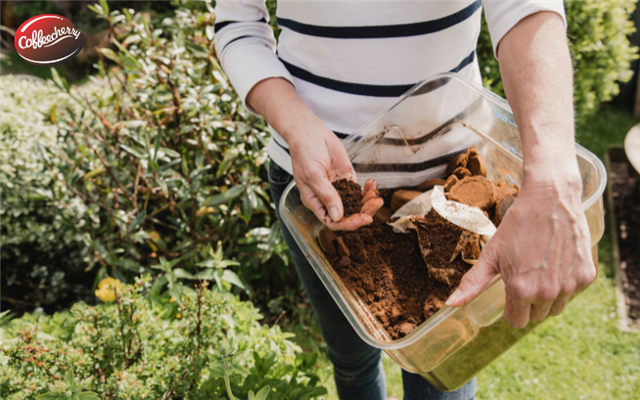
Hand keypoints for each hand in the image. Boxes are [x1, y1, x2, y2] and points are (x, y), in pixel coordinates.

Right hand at [245, 77, 381, 229]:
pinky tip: (373, 184)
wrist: (309, 132)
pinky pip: (359, 190)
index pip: (333, 221)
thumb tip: (337, 216)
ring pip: (356, 204)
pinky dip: (368, 190)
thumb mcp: (313, 175)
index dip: (349, 223)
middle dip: (363, 212)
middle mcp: (327, 198)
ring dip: (367, 202)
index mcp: (315, 202)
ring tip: (376, 195)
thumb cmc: (304, 152)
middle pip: (348, 215)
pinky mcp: (346, 178)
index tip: (364, 218)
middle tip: (376, 204)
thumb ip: (326, 195)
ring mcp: (338, 188)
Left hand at [446, 177, 596, 327]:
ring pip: (556, 308)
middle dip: (528, 301)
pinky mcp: (586, 276)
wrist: (550, 199)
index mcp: (521, 290)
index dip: (510, 308)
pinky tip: (557, 262)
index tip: (510, 291)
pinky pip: (573, 292)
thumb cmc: (517, 225)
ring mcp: (570, 286)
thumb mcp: (491, 254)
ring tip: (540, 269)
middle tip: (525, 275)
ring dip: (548, 296)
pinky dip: (566, 283)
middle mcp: (547, 293)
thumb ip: (473, 283)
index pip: (516, 321)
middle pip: (536, 316)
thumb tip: (451, 304)